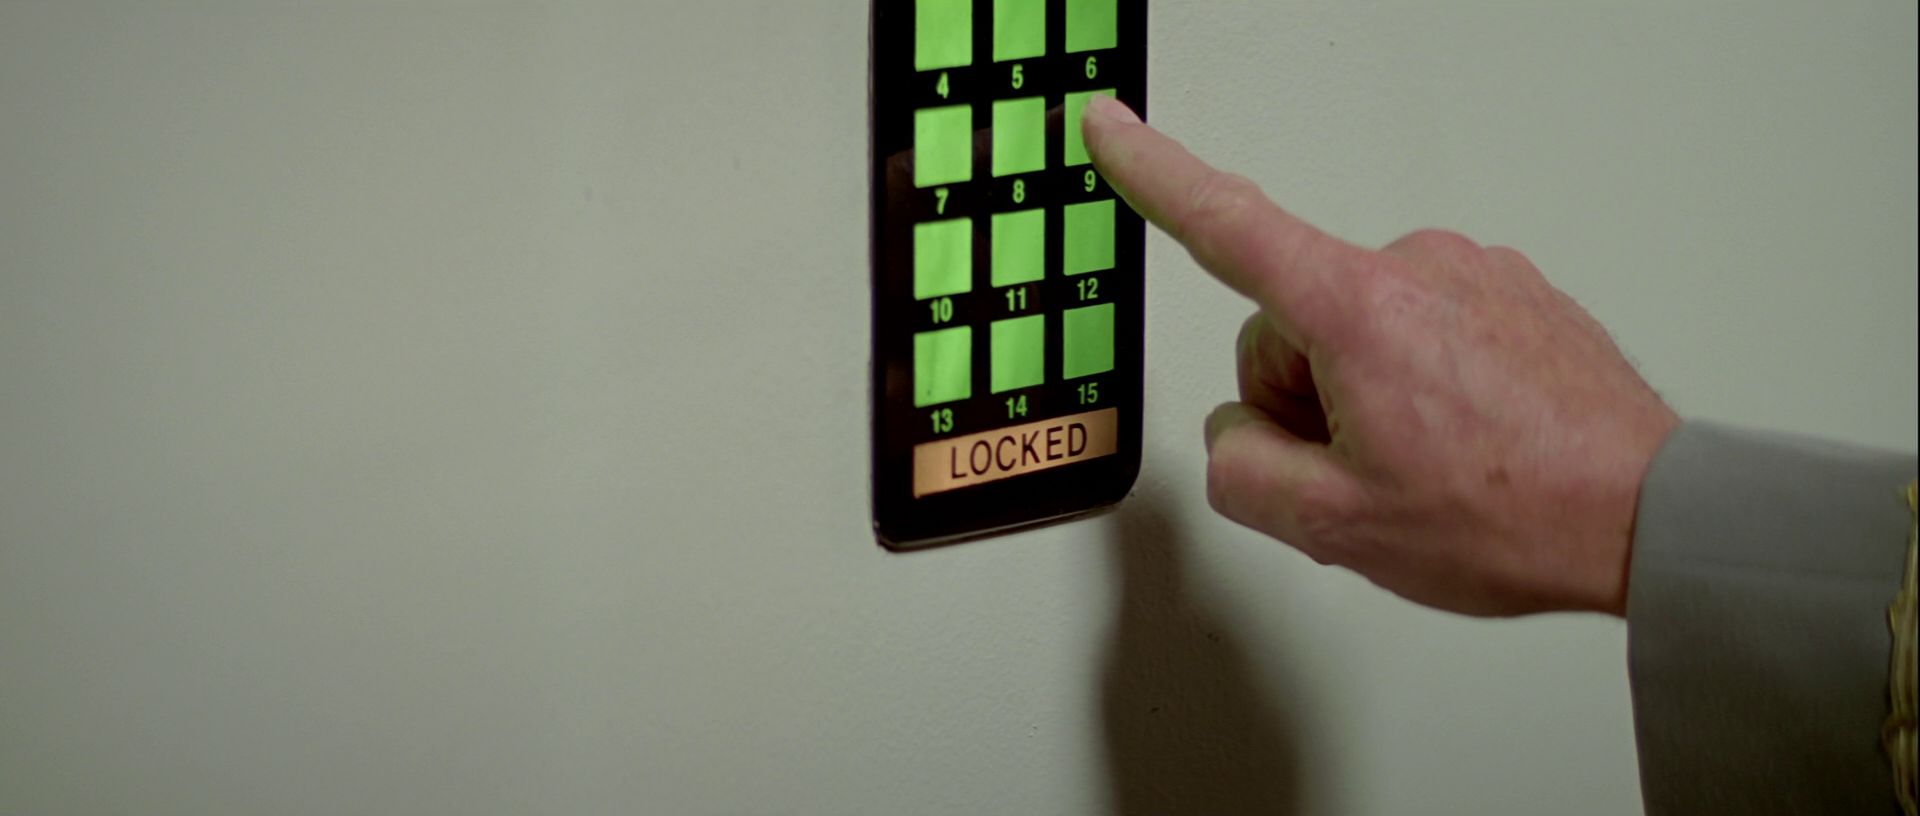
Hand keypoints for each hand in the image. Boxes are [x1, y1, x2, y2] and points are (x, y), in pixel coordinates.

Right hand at [1082, 96, 1678, 616]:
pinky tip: (1469, 445)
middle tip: (1372, 476)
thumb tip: (1239, 435)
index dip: (1151, 172)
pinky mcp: (1512, 291)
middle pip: (1288, 325)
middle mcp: (1414, 266)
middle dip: (1306, 404)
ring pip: (1355, 334)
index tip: (1106, 126)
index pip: (1223, 225)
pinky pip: (1421, 333)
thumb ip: (1241, 472)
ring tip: (1436, 467)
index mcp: (1357, 310)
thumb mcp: (1336, 527)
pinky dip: (1423, 387)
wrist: (1650, 514)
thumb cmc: (1517, 512)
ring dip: (1367, 400)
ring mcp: (1471, 273)